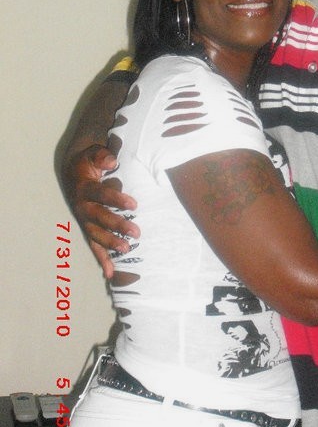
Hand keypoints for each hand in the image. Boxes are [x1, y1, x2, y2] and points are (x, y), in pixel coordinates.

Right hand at [63, 144, 138, 277]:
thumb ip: (101, 156)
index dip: (117, 200)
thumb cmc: (87, 163)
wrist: (72, 172)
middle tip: (137, 233)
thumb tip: (111, 162)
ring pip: (96, 234)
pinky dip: (102, 259)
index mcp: (85, 188)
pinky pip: (93, 245)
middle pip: (99, 218)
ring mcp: (84, 219)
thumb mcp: (92, 154)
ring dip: (110, 244)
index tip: (134, 205)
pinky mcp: (87, 228)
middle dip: (117, 226)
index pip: (102, 195)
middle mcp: (82, 206)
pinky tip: (111, 273)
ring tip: (127, 250)